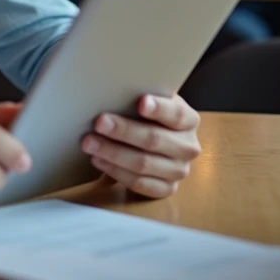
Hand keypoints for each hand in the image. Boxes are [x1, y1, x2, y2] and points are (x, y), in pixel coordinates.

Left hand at [81, 93, 200, 197]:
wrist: (159, 145)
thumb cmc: (150, 119)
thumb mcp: (153, 104)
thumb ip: (142, 101)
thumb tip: (113, 91)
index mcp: (189, 120)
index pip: (176, 114)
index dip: (159, 108)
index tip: (141, 102)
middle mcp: (188, 147)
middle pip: (154, 139)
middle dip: (123, 131)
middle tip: (99, 123)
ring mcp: (179, 171)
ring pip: (143, 164)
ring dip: (113, 153)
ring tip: (90, 143)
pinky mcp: (167, 189)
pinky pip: (139, 183)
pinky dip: (116, 172)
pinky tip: (99, 161)